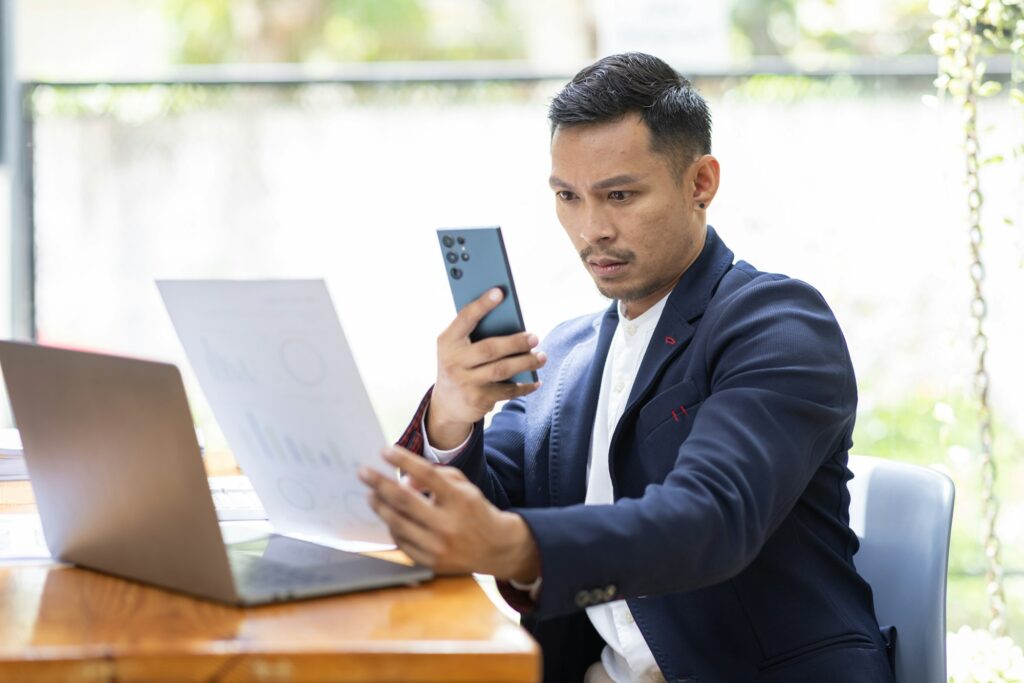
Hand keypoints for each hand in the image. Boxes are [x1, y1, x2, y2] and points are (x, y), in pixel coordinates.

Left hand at [358, 446, 540, 581]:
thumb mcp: (463, 486)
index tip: (384, 451)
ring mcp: (438, 547)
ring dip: (380, 506)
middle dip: (379, 484)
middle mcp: (448, 524)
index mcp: (460, 500)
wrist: (495, 548)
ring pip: (397, 523)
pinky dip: (392, 526)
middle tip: (363, 472)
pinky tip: (389, 516)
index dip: (403, 461)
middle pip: (404, 501)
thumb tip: (403, 480)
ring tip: (371, 494)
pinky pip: (401, 542)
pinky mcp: (430, 562)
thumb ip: (435, 477)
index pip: (427, 475)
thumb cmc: (474, 510)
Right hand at [428, 288, 546, 449]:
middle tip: (535, 337)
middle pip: (489, 349)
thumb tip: (511, 320)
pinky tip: (536, 380)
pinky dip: (525, 386)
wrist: (447, 405)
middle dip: (515, 342)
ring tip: (541, 357)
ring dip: (525, 363)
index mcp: (448, 341)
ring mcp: (465, 382)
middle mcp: (454, 361)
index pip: (465, 318)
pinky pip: (507, 391)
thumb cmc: (459, 365)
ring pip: (502, 370)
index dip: (482, 304)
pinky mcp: (478, 399)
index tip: (500, 292)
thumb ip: (475, 333)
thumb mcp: (457, 348)